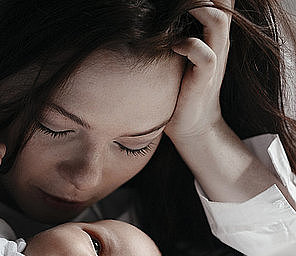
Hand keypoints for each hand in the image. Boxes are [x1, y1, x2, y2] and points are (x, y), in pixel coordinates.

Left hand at [165, 0, 234, 141]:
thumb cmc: (179, 87)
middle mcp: (217, 41)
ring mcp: (214, 58)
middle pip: (222, 2)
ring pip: (218, 21)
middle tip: (175, 0)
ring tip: (176, 10)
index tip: (176, 0)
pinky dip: (189, 46)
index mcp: (211, 32)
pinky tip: (174, 46)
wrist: (191, 124)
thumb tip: (152, 16)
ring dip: (198, 10)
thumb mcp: (179, 53)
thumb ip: (173, 32)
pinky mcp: (206, 78)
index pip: (218, 0)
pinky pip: (206, 56)